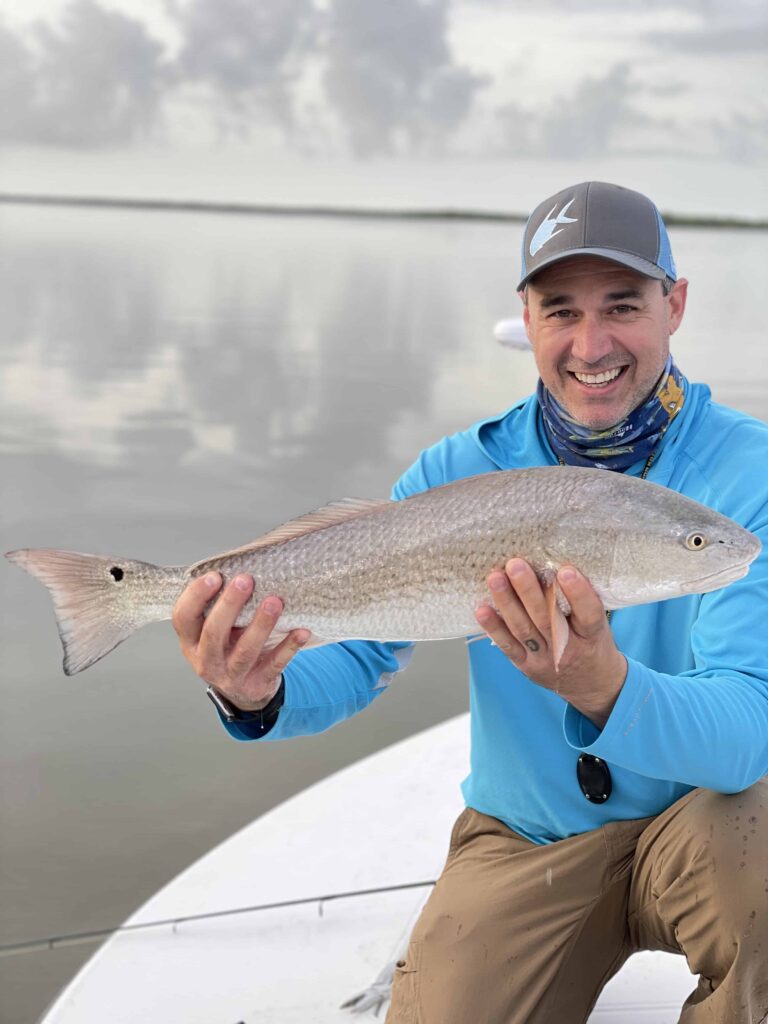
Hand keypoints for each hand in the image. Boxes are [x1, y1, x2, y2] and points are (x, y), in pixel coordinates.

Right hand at [172, 572, 309, 710]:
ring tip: (275, 602)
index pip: (183, 618)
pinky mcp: (257, 684)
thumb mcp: (213, 631)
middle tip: (246, 580)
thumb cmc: (228, 648)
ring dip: (261, 625)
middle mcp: (207, 661)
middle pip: (213, 634)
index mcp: (191, 642)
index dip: (195, 596)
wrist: (243, 690)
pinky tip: (301, 631)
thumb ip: (219, 607)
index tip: (215, 576)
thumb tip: (240, 566)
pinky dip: (289, 647)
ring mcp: (231, 676)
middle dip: (230, 605)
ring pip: (245, 651)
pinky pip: (274, 664)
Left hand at [474, 559, 626, 727]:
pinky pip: (508, 646)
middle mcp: (568, 649)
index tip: (566, 570)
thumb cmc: (593, 643)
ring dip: (507, 602)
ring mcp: (544, 659)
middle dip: (529, 591)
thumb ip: (583, 601)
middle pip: (547, 619)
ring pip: (523, 629)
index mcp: (592, 636)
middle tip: (516, 565)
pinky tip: (482, 609)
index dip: (578, 593)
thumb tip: (556, 563)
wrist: (592, 685)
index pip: (589, 615)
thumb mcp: (601, 623)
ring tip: (495, 578)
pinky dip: (494, 627)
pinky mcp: (526, 666)